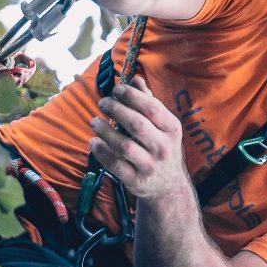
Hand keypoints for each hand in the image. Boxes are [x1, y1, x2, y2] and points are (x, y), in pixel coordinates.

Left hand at [90, 77, 189, 200]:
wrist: (169, 187)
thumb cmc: (162, 148)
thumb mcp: (164, 126)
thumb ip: (150, 103)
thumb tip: (135, 80)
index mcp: (172, 129)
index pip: (151, 108)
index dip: (131, 96)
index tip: (116, 89)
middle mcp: (163, 147)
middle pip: (137, 125)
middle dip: (116, 110)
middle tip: (103, 103)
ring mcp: (149, 166)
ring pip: (124, 146)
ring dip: (105, 131)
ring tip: (94, 121)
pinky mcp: (136, 181)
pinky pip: (115, 165)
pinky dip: (102, 152)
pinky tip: (94, 142)